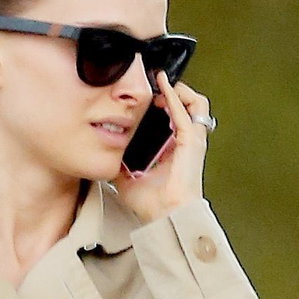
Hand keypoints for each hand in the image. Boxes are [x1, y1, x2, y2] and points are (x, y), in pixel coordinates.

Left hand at [112, 71, 212, 222]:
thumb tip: (102, 156)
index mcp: (173, 150)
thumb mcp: (126, 179)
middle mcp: (185, 143)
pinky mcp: (192, 140)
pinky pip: (188, 109)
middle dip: (172, 92)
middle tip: (154, 86)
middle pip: (188, 106)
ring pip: (196, 103)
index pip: (174, 118)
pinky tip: (163, 85)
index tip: (145, 96)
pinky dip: (176, 95)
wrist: (165, 214)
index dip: (163, 102)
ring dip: (179, 90)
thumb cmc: (152, 204)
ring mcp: (192, 140)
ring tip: (161, 84)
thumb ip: (118, 165)